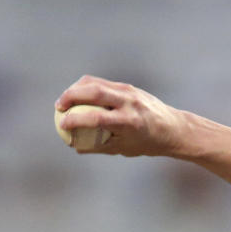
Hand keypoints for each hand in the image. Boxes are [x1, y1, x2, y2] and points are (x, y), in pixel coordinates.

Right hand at [54, 75, 188, 157]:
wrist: (172, 128)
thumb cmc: (147, 143)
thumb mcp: (124, 148)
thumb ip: (99, 146)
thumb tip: (75, 146)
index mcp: (128, 122)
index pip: (97, 118)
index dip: (76, 120)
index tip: (62, 124)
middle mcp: (129, 103)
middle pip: (94, 92)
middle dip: (71, 96)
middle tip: (58, 107)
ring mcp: (129, 91)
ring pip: (96, 83)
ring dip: (76, 89)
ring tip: (65, 100)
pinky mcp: (128, 86)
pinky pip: (103, 83)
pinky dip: (87, 87)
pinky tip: (78, 95)